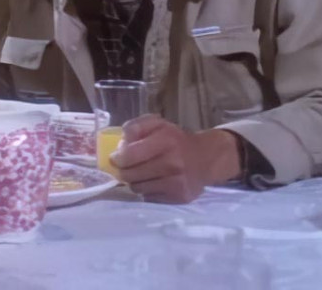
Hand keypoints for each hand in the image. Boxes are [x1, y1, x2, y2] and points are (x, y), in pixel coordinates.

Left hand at [109, 115, 241, 203]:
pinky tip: (153, 182)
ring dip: (134, 181)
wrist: (206, 159)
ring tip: (141, 173)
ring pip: (137, 188)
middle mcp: (172, 163)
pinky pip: (149, 198)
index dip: (117, 158)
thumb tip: (120, 144)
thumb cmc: (177, 140)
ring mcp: (176, 183)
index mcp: (166, 140)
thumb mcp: (158, 124)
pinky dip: (147, 190)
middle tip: (125, 167)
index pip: (129, 155)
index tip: (115, 157)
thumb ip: (136, 127)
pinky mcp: (178, 197)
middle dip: (123, 170)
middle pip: (130, 174)